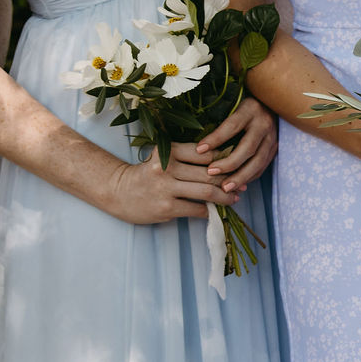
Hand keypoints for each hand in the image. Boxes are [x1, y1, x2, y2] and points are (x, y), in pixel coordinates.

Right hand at [100, 149, 234, 224]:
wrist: (118, 192)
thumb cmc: (148, 174)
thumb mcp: (164, 157)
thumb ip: (189, 158)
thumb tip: (225, 162)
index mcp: (169, 150)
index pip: (207, 153)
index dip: (226, 159)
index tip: (237, 164)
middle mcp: (167, 167)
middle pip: (210, 172)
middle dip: (230, 179)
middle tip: (242, 183)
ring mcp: (166, 188)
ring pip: (207, 192)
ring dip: (225, 196)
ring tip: (234, 198)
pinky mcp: (166, 208)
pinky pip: (197, 209)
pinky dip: (210, 211)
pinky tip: (215, 210)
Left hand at [172, 96, 277, 193]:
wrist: (270, 102)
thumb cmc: (242, 104)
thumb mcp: (231, 105)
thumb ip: (219, 120)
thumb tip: (197, 142)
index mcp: (250, 109)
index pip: (232, 126)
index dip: (216, 139)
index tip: (199, 150)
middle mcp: (264, 123)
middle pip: (247, 148)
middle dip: (229, 164)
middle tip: (211, 173)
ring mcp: (272, 137)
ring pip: (258, 162)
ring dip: (241, 177)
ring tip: (225, 187)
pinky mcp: (275, 148)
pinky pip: (262, 167)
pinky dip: (249, 177)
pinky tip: (236, 184)